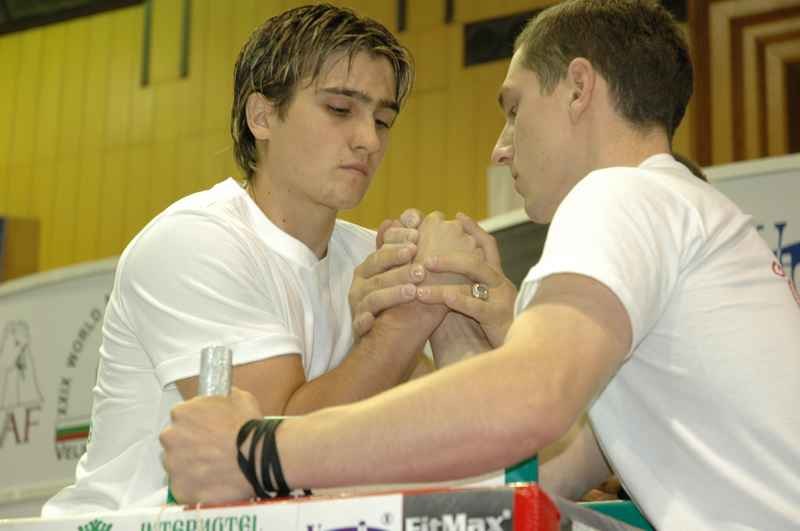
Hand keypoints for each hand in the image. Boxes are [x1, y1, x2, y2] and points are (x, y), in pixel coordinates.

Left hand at [160, 388, 261, 503]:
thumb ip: (221, 399)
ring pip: (177, 466)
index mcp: (182, 412)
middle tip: (210, 449)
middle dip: (189, 445)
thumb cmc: (249, 427)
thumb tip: (222, 398)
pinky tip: (214, 482)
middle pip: (175, 441)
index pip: (181, 417)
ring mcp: (173, 465)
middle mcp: (171, 437)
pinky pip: (184, 487)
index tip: (206, 429)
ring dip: (190, 466)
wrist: (258, 456)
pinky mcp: (180, 488)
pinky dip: (196, 487)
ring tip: (214, 468)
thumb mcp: (238, 398)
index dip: (195, 424)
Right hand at [351, 209, 425, 335]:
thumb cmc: (403, 298)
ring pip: (373, 295)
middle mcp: (362, 281)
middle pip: (377, 268)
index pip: (382, 248)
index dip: (398, 242)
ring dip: (391, 293)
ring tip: (413, 292)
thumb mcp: (406, 269)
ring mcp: (358, 302)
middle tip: (420, 266)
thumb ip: (409, 243)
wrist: (392, 338)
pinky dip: (364, 321)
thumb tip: (415, 214)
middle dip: (398, 264)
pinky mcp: (359, 324)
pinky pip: (360, 322)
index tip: (417, 238)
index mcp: (371, 265)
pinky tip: (372, 321)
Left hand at [416, 214, 515, 347]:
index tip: (457, 216)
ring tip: (422, 281)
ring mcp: (502, 300)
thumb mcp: (463, 305)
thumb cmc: (479, 334)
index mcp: (495, 278)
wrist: (501, 362)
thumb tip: (423, 270)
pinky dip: (457, 300)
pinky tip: (441, 299)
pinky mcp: (499, 318)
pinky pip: (477, 305)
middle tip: (425, 258)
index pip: (488, 246)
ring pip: (474, 281)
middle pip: (477, 260)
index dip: (474, 229)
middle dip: (450, 256)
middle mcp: (501, 284)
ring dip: (445, 279)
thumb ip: (449, 286)